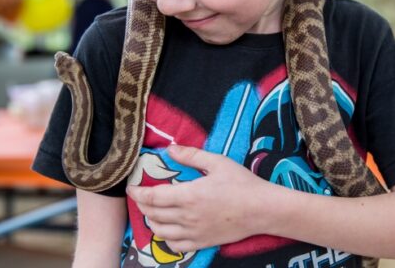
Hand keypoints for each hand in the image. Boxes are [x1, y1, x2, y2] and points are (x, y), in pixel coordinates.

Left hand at [126, 145, 271, 252]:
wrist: (262, 209)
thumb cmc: (242, 183)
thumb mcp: (218, 162)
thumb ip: (192, 155)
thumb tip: (170, 149)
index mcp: (189, 195)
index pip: (153, 197)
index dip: (138, 193)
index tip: (132, 187)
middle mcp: (187, 216)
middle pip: (153, 214)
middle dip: (142, 205)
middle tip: (141, 196)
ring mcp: (194, 232)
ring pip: (160, 231)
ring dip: (152, 221)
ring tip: (153, 212)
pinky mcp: (202, 242)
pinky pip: (175, 245)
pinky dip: (166, 238)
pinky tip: (168, 230)